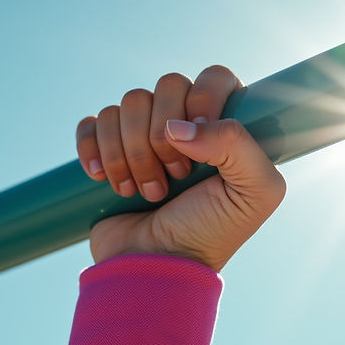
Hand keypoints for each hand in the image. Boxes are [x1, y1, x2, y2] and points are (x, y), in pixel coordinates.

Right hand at [75, 65, 285, 271]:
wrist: (157, 268)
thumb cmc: (211, 233)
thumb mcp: (254, 193)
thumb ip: (238, 144)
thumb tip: (179, 126)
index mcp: (225, 127)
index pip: (213, 76)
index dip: (202, 100)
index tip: (198, 145)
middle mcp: (185, 124)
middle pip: (165, 85)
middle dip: (163, 137)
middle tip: (174, 177)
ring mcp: (142, 135)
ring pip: (125, 104)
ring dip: (131, 154)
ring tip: (146, 193)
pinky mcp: (106, 149)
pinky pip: (91, 122)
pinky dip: (92, 148)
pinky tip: (102, 179)